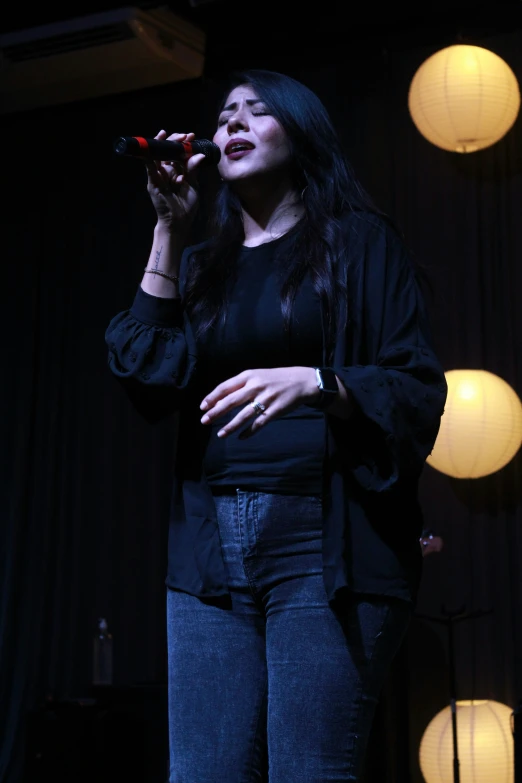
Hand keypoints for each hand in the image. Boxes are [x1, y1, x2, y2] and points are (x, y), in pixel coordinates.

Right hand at [145, 131, 205, 231]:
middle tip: (184, 136)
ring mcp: (158, 175)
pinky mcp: (152, 181)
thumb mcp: (193, 185)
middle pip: (167, 150)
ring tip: (169, 136)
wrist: (178, 222)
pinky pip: (149, 166)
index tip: (192, 136)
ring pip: (157, 155)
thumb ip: (193, 169)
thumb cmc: (186, 206)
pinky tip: (152, 147)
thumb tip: (199, 155)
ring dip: (162, 144)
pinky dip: (149, 156)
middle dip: (175, 141)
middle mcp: (167, 171)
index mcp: (177, 171)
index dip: (184, 143)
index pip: (179, 153)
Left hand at [200, 367, 319, 438]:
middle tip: (204, 421)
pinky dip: (249, 431)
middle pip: (230, 401)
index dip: (212, 397)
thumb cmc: (275, 379)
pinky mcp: (275, 410)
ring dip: (230, 426)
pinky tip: (241, 437)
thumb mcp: (257, 375)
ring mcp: (265, 399)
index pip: (225, 387)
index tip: (202, 407)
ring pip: (243, 415)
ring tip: (220, 434)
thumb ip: (240, 386)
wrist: (301, 381)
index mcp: (249, 375)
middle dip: (215, 412)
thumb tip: (220, 400)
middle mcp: (255, 386)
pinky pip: (259, 423)